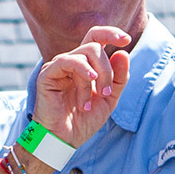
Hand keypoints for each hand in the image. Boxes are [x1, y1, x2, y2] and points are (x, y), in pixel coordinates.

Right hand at [33, 27, 131, 151]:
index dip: (111, 33)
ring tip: (94, 99)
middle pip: (94, 46)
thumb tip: (123, 52)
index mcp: (85, 65)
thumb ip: (118, 77)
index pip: (96, 38)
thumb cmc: (83, 120)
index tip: (127, 40)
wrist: (64, 140)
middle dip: (107, 69)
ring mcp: (58, 67)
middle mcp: (71, 62)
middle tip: (107, 93)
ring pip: (85, 53)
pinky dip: (82, 71)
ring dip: (97, 76)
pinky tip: (89, 83)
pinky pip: (67, 61)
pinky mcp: (47, 74)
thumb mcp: (109, 99)